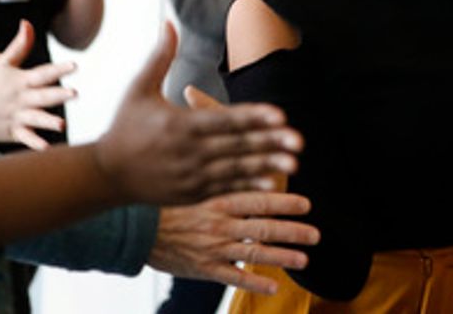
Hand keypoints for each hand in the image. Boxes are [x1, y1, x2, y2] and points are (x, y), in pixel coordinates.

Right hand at [0, 21, 76, 148]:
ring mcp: (17, 116)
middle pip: (42, 96)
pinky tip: (46, 147)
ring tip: (61, 124)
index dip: (59, 69)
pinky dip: (34, 142)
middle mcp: (21, 99)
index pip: (43, 73)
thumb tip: (27, 23)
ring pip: (35, 118)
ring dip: (48, 121)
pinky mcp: (14, 131)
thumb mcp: (2, 63)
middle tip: (74, 93)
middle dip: (57, 95)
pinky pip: (25, 137)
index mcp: (21, 81)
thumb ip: (19, 45)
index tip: (75, 66)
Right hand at [94, 23, 300, 205]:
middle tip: (299, 140)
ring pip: (235, 170)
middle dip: (269, 143)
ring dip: (266, 166)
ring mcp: (191, 176)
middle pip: (236, 147)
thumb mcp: (139, 88)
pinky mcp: (192, 193)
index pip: (224, 121)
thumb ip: (160, 56)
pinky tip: (272, 180)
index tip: (280, 115)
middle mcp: (188, 152)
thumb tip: (169, 21)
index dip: (253, 118)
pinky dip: (248, 184)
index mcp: (178, 125)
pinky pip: (226, 188)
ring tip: (294, 164)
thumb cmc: (124, 125)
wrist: (106, 174)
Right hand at [149, 192, 320, 294]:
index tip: (306, 203)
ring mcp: (213, 248)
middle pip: (263, 227)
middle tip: (315, 233)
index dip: (284, 202)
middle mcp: (220, 224)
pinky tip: (274, 285)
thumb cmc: (167, 204)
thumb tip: (245, 166)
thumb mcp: (195, 186)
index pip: (258, 199)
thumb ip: (221, 180)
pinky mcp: (204, 268)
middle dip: (292, 230)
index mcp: (218, 200)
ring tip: (304, 259)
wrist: (136, 229)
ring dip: (282, 256)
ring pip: (254, 253)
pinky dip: (255, 282)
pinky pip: (234, 277)